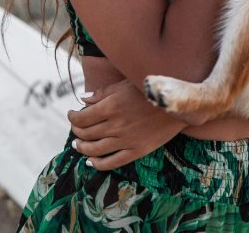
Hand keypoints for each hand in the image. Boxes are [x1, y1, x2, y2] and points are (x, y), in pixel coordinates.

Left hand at [67, 80, 186, 169]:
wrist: (177, 102)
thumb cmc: (149, 88)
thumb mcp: (124, 84)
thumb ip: (102, 93)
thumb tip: (82, 99)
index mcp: (111, 106)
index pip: (82, 117)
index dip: (73, 117)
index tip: (71, 114)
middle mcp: (116, 125)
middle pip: (87, 133)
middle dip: (77, 131)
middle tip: (75, 129)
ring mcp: (126, 140)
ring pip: (96, 149)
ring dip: (83, 148)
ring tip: (78, 144)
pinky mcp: (137, 151)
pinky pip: (113, 162)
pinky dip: (98, 164)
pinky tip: (91, 162)